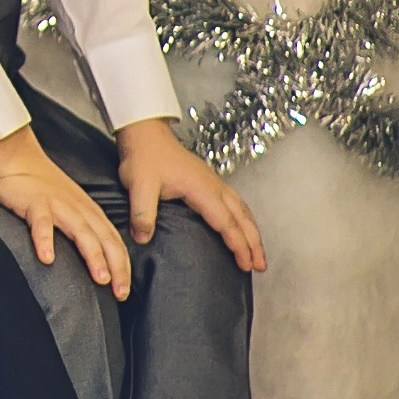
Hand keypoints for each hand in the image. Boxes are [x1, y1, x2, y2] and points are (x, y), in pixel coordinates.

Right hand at [0, 126, 129, 298]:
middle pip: (104, 240)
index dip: (122, 266)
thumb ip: (83, 228)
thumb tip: (95, 260)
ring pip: (81, 232)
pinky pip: (41, 223)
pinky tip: (47, 258)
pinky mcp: (35, 203)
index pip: (113, 242)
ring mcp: (58, 205)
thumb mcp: (71, 206)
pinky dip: (45, 240)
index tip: (124, 291)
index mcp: (90, 212)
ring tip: (100, 278)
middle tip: (120, 292)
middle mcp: (79, 209)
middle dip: (116, 267)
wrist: (16, 159)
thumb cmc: (42, 187)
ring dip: (94, 256)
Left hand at [116, 118, 266, 272]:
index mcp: (202, 189)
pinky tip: (242, 227)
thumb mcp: (138, 185)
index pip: (226, 222)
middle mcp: (214, 186)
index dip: (237, 245)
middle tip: (260, 266)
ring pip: (242, 210)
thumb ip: (142, 212)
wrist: (144, 131)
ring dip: (253, 232)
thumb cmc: (143, 156)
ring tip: (258, 254)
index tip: (245, 264)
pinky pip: (235, 203)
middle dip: (254, 244)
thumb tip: (143, 238)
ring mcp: (214, 182)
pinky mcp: (209, 180)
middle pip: (242, 218)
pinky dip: (244, 219)